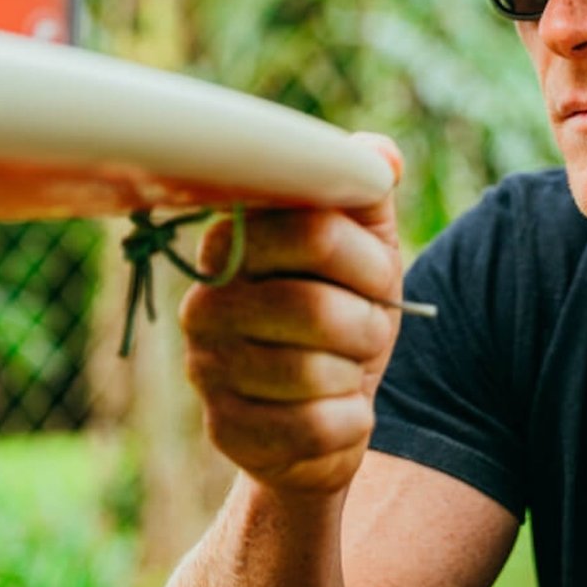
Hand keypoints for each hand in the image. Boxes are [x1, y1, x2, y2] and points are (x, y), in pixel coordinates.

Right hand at [180, 134, 403, 493]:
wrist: (328, 409)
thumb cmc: (345, 308)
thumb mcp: (366, 245)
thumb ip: (369, 192)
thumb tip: (383, 157)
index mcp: (233, 239)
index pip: (315, 233)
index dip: (369, 261)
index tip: (379, 275)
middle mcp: (204, 301)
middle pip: (315, 308)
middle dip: (367, 323)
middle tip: (371, 329)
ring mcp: (206, 369)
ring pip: (312, 372)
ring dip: (355, 372)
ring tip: (349, 367)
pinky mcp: (224, 430)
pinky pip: (311, 427)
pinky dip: (349, 421)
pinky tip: (341, 411)